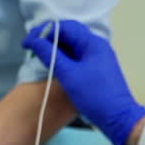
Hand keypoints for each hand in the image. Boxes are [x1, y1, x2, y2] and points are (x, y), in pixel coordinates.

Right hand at [22, 20, 144, 144]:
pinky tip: (52, 63)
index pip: (64, 27)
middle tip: (30, 47)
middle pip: (68, 33)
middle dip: (48, 38)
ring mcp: (97, 56)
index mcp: (92, 42)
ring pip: (72, 45)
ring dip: (54, 47)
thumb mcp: (69, 74)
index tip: (27, 43)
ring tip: (38, 55)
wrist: (118, 118)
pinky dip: (63, 57)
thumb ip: (50, 54)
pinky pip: (76, 56)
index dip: (43, 31)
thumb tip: (35, 41)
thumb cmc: (94, 95)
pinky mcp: (95, 68)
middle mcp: (96, 45)